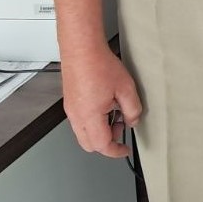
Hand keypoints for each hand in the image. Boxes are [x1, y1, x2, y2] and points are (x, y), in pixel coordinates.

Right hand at [60, 44, 140, 158]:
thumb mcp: (126, 88)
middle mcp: (76, 116)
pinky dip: (93, 121)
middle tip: (121, 127)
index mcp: (89, 116)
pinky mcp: (70, 103)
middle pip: (89, 144)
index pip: (102, 145)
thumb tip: (133, 121)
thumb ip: (133, 109)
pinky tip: (105, 105)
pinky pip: (80, 121)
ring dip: (100, 131)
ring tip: (115, 112)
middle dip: (107, 142)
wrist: (82, 50)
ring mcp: (71, 110)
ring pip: (83, 133)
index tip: (124, 151)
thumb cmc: (99, 65)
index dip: (115, 151)